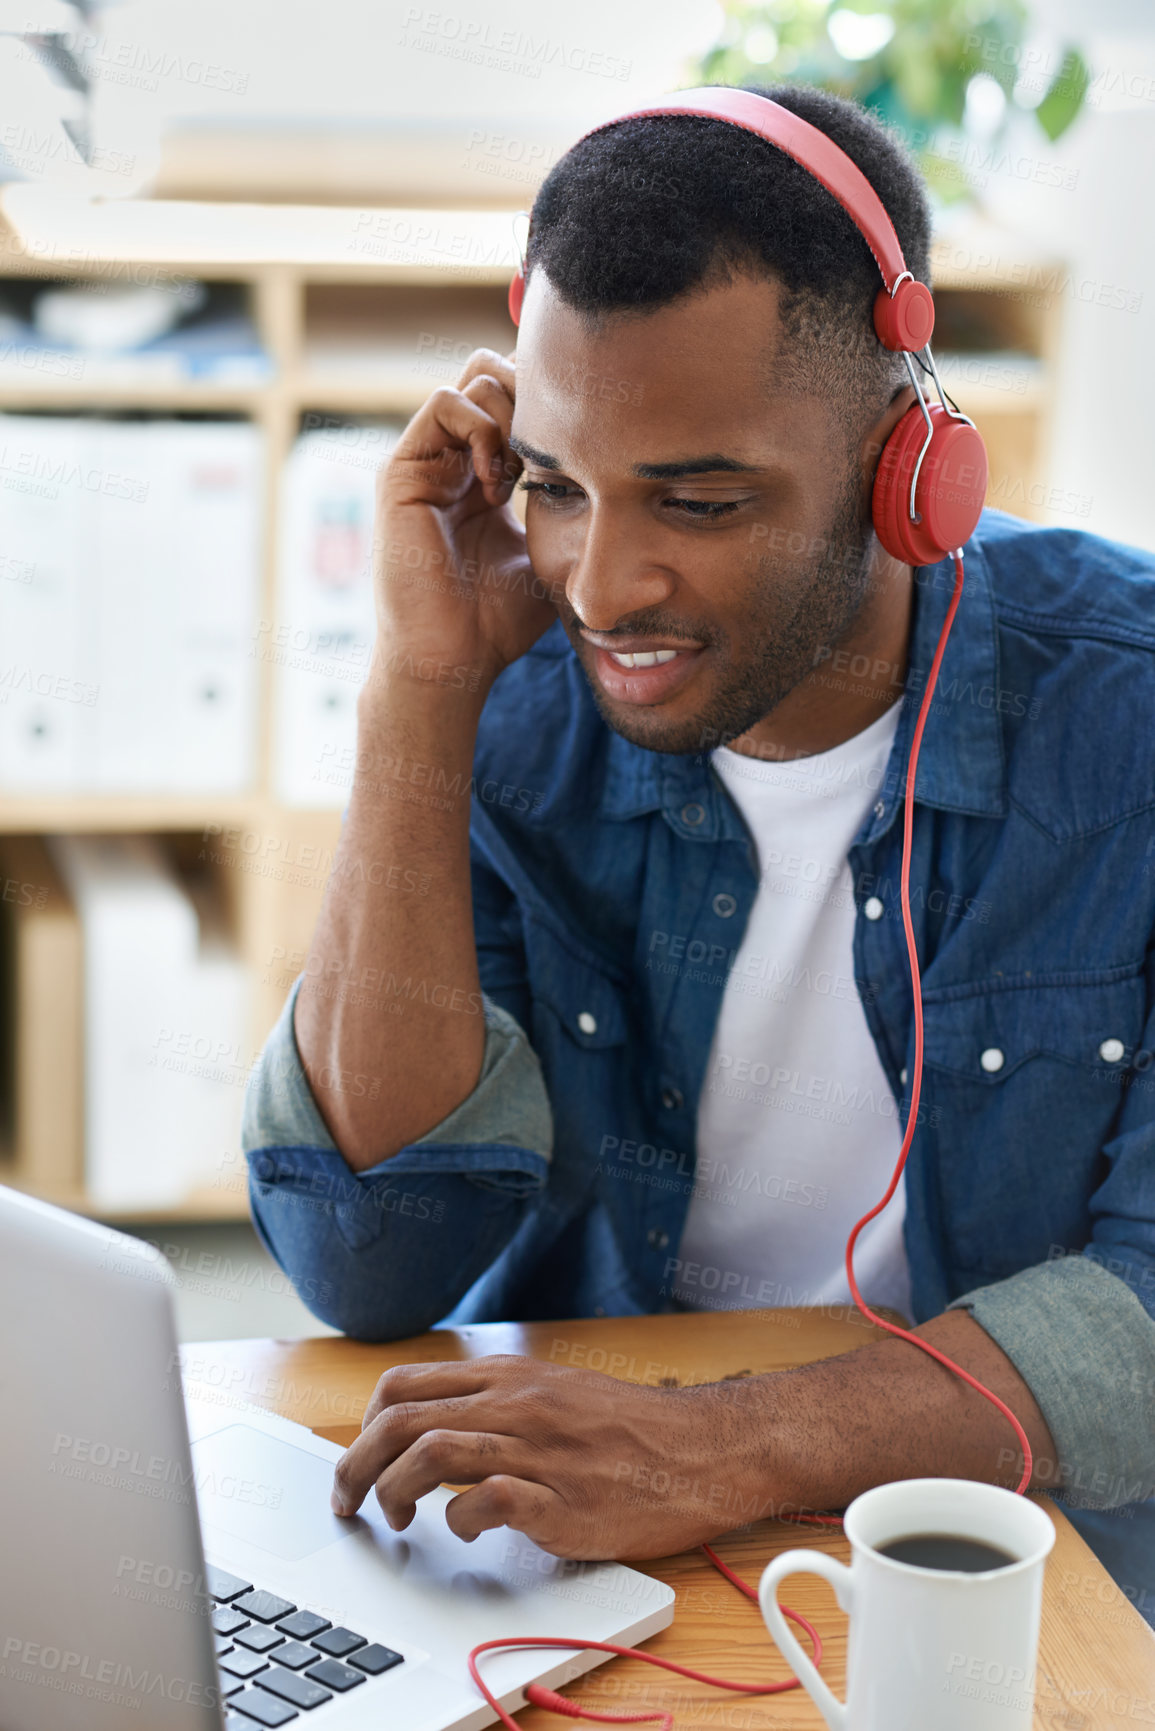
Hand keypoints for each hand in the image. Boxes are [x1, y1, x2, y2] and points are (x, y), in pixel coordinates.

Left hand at [329, 1354, 782, 1560]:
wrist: (704, 1449)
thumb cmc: (631, 1430)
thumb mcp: (555, 1392)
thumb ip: (497, 1400)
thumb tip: (433, 1422)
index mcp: (508, 1376)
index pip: (403, 1385)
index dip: (364, 1428)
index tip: (358, 1461)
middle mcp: (515, 1405)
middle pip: (401, 1420)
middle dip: (356, 1465)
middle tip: (349, 1502)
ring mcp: (538, 1449)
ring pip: (431, 1452)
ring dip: (393, 1492)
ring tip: (397, 1521)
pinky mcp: (562, 1500)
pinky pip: (487, 1502)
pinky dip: (459, 1520)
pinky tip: (468, 1531)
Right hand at [370, 348, 558, 689]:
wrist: (452, 658)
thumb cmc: (498, 622)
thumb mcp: (551, 554)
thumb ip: (572, 512)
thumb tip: (628, 491)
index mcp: (483, 473)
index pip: (521, 398)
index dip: (555, 409)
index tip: (579, 452)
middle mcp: (452, 458)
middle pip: (497, 370)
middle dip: (535, 398)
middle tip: (551, 453)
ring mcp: (425, 460)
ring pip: (475, 377)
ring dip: (511, 416)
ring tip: (519, 476)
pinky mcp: (402, 469)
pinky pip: (445, 402)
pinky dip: (481, 428)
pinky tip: (496, 482)